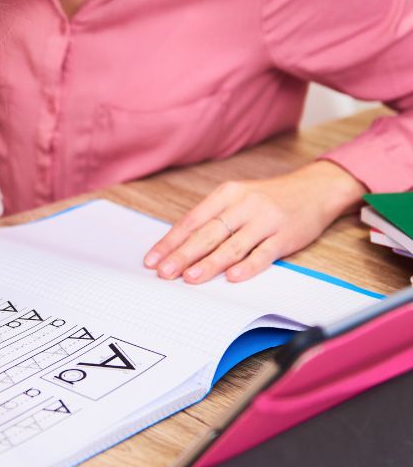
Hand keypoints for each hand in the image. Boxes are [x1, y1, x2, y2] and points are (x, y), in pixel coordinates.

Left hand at [143, 161, 365, 282]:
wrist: (314, 189)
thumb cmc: (268, 198)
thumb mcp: (237, 198)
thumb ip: (213, 218)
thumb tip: (181, 245)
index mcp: (226, 194)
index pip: (192, 220)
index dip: (171, 241)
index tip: (153, 259)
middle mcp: (243, 205)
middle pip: (207, 234)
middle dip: (182, 255)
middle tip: (164, 272)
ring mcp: (265, 220)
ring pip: (232, 245)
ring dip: (209, 263)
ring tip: (189, 277)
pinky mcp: (285, 236)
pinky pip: (263, 253)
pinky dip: (248, 266)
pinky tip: (233, 277)